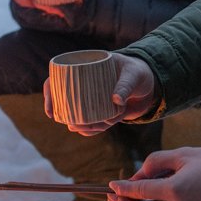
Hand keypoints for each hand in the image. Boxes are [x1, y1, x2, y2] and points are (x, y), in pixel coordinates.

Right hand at [43, 53, 157, 133]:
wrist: (151, 83)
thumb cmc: (139, 71)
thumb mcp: (133, 75)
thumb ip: (125, 85)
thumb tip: (116, 101)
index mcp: (85, 68)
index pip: (58, 79)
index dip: (50, 94)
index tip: (51, 110)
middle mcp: (84, 84)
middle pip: (64, 100)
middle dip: (65, 115)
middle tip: (73, 124)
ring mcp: (92, 98)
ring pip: (77, 114)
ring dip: (80, 124)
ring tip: (86, 127)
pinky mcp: (101, 110)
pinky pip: (91, 122)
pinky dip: (91, 129)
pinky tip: (89, 131)